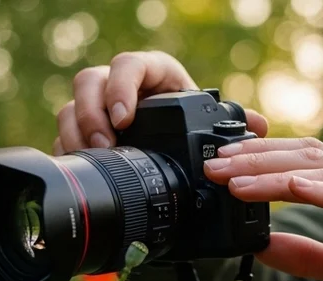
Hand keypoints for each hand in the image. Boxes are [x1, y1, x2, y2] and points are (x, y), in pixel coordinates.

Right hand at [54, 52, 269, 153]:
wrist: (170, 146)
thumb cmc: (188, 125)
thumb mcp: (206, 121)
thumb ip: (230, 121)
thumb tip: (258, 125)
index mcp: (150, 75)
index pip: (128, 66)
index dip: (122, 87)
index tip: (126, 117)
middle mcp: (117, 86)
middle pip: (89, 83)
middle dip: (92, 113)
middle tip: (106, 144)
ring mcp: (96, 109)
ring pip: (70, 108)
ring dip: (78, 134)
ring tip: (95, 160)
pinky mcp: (83, 132)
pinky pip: (65, 136)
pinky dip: (69, 152)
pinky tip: (82, 172)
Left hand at [202, 138, 322, 280]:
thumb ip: (309, 254)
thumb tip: (262, 245)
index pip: (306, 163)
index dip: (260, 160)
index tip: (219, 169)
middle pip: (307, 157)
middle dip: (254, 158)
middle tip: (210, 165)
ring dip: (272, 172)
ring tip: (230, 179)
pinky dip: (317, 191)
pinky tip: (285, 189)